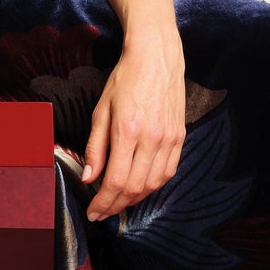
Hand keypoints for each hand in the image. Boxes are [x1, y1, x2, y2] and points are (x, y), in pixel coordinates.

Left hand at [82, 27, 185, 221]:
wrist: (156, 56)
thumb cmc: (125, 78)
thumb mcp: (101, 109)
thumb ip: (95, 146)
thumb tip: (89, 177)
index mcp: (128, 130)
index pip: (115, 181)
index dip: (103, 202)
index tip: (93, 212)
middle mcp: (152, 138)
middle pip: (134, 188)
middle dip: (115, 206)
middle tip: (102, 212)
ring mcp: (169, 139)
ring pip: (153, 184)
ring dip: (134, 199)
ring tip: (118, 202)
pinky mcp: (180, 137)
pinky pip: (168, 172)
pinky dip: (153, 186)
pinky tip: (140, 187)